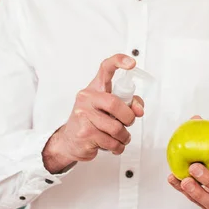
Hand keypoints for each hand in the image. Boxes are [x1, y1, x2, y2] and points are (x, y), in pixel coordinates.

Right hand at [43, 54, 144, 172]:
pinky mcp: (85, 133)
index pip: (106, 68)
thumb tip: (138, 110)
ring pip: (116, 128)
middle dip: (128, 117)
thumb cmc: (92, 121)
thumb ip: (128, 104)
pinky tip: (112, 144)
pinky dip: (117, 147)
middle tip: (128, 123)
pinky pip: (111, 142)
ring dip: (124, 136)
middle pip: (115, 104)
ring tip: (120, 137)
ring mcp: (83, 115)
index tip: (131, 63)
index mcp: (95, 88)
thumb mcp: (109, 109)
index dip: (119, 62)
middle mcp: (86, 98)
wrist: (69, 141)